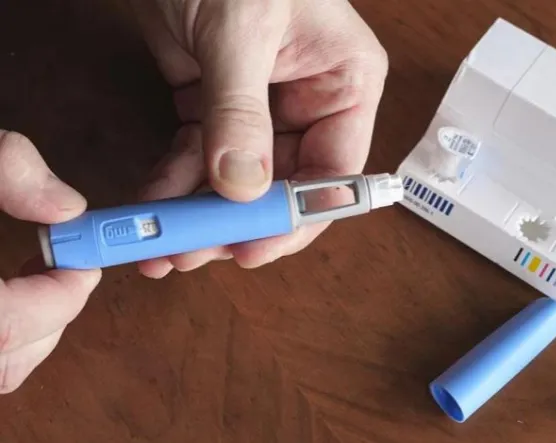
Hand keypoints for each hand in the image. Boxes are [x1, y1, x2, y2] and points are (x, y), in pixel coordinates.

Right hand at [0, 131, 101, 393]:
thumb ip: (6, 168)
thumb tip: (67, 208)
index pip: (6, 324)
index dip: (55, 297)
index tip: (81, 265)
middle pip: (6, 359)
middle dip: (50, 317)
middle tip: (69, 273)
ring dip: (32, 328)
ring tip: (42, 278)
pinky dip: (11, 331)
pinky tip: (15, 289)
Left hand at [127, 0, 388, 277]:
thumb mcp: (240, 32)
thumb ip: (240, 112)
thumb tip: (241, 188)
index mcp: (345, 83)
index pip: (334, 170)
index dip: (297, 217)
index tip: (252, 250)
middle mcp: (311, 101)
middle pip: (284, 185)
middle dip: (237, 223)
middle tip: (194, 253)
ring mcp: (263, 107)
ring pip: (238, 181)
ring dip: (201, 214)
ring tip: (163, 244)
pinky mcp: (217, 105)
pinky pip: (201, 158)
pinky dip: (176, 182)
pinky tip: (153, 200)